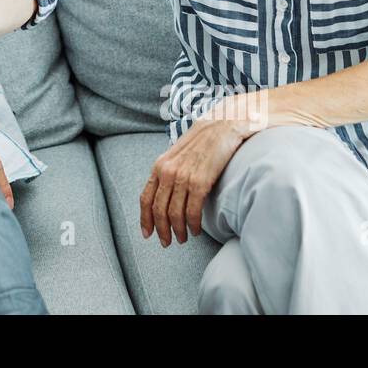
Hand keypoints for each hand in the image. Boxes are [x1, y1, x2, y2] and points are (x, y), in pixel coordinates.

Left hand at [139, 112, 250, 247]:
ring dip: (178, 231)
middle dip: (162, 230)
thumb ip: (169, 171)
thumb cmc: (202, 141)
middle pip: (158, 210)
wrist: (222, 125)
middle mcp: (167, 172)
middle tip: (167, 242)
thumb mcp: (177, 154)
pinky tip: (196, 231)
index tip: (147, 234)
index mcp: (159, 165)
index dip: (145, 219)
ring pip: (174, 214)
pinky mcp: (200, 182)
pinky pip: (192, 211)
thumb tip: (166, 193)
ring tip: (183, 239)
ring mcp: (183, 177)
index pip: (146, 198)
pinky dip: (193, 225)